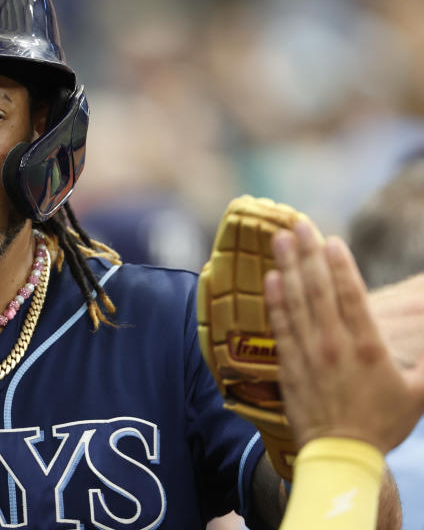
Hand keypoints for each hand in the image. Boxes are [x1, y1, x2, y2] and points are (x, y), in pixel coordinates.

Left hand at [264, 222, 423, 453]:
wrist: (341, 455)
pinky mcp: (289, 365)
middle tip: (299, 224)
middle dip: (308, 253)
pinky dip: (275, 300)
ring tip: (280, 240)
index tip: (332, 240)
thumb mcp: (420, 391)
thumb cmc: (384, 423)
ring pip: (295, 302)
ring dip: (287, 267)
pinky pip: (280, 326)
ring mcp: (308, 354)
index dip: (340, 265)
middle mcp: (334, 345)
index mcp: (368, 347)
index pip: (351, 296)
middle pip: (318, 290)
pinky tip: (270, 278)